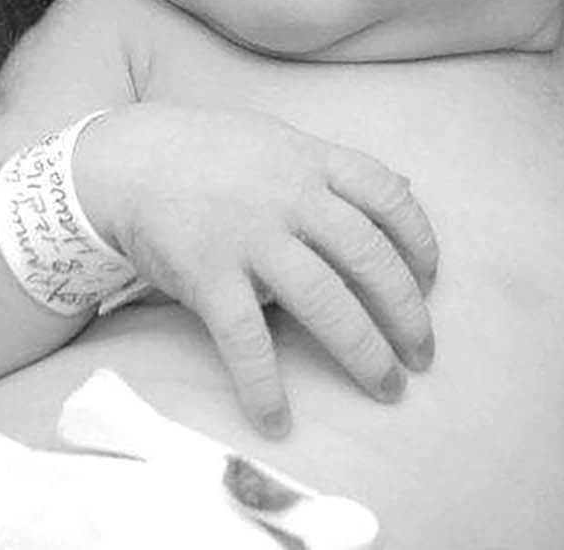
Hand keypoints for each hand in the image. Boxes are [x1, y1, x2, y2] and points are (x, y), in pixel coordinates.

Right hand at [75, 103, 437, 435]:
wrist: (130, 159)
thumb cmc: (215, 154)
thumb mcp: (283, 143)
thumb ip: (338, 170)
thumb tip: (405, 186)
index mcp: (313, 161)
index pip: (388, 195)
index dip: (419, 240)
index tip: (433, 279)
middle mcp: (290, 196)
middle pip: (367, 256)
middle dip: (406, 311)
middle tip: (424, 354)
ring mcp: (250, 235)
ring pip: (323, 300)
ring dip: (363, 351)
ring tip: (388, 388)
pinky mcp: (208, 274)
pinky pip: (245, 338)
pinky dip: (265, 385)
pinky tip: (280, 420)